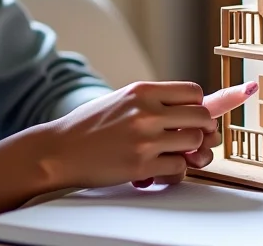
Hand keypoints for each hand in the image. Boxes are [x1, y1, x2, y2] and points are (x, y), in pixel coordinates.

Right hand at [31, 81, 218, 189]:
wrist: (59, 151)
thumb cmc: (89, 127)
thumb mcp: (122, 101)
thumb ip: (156, 102)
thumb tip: (200, 105)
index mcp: (142, 91)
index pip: (194, 91)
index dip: (199, 105)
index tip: (193, 116)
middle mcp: (146, 112)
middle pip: (202, 117)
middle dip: (203, 130)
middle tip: (193, 139)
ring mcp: (145, 139)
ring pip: (195, 143)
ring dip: (190, 152)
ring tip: (175, 154)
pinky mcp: (141, 165)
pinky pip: (179, 167)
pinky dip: (175, 171)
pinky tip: (160, 170)